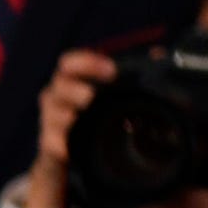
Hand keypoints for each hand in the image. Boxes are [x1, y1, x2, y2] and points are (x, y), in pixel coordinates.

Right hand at [23, 49, 118, 207]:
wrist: (72, 152)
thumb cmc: (97, 117)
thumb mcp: (111, 94)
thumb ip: (130, 75)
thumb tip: (159, 54)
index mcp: (72, 79)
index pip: (71, 63)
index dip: (88, 63)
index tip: (111, 70)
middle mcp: (57, 96)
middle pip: (59, 86)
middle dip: (73, 91)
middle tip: (90, 97)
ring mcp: (50, 119)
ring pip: (52, 113)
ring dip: (65, 116)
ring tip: (76, 119)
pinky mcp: (48, 142)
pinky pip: (50, 141)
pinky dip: (60, 143)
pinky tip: (69, 148)